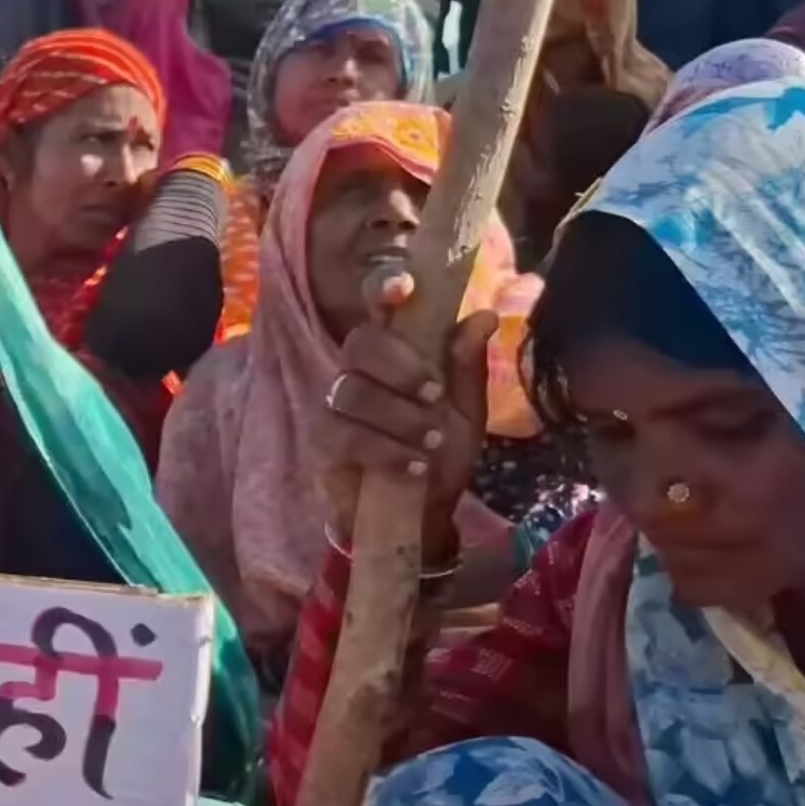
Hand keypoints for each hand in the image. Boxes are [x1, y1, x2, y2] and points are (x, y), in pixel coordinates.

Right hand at [312, 268, 496, 561]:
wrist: (421, 517)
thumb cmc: (440, 455)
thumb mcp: (465, 413)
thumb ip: (466, 367)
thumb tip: (481, 316)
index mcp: (395, 355)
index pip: (378, 311)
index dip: (383, 290)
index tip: (404, 289)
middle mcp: (359, 372)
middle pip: (360, 345)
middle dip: (399, 366)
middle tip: (433, 393)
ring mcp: (335, 407)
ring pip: (352, 390)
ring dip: (398, 415)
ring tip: (430, 440)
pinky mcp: (324, 445)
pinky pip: (346, 434)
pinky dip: (385, 449)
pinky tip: (413, 465)